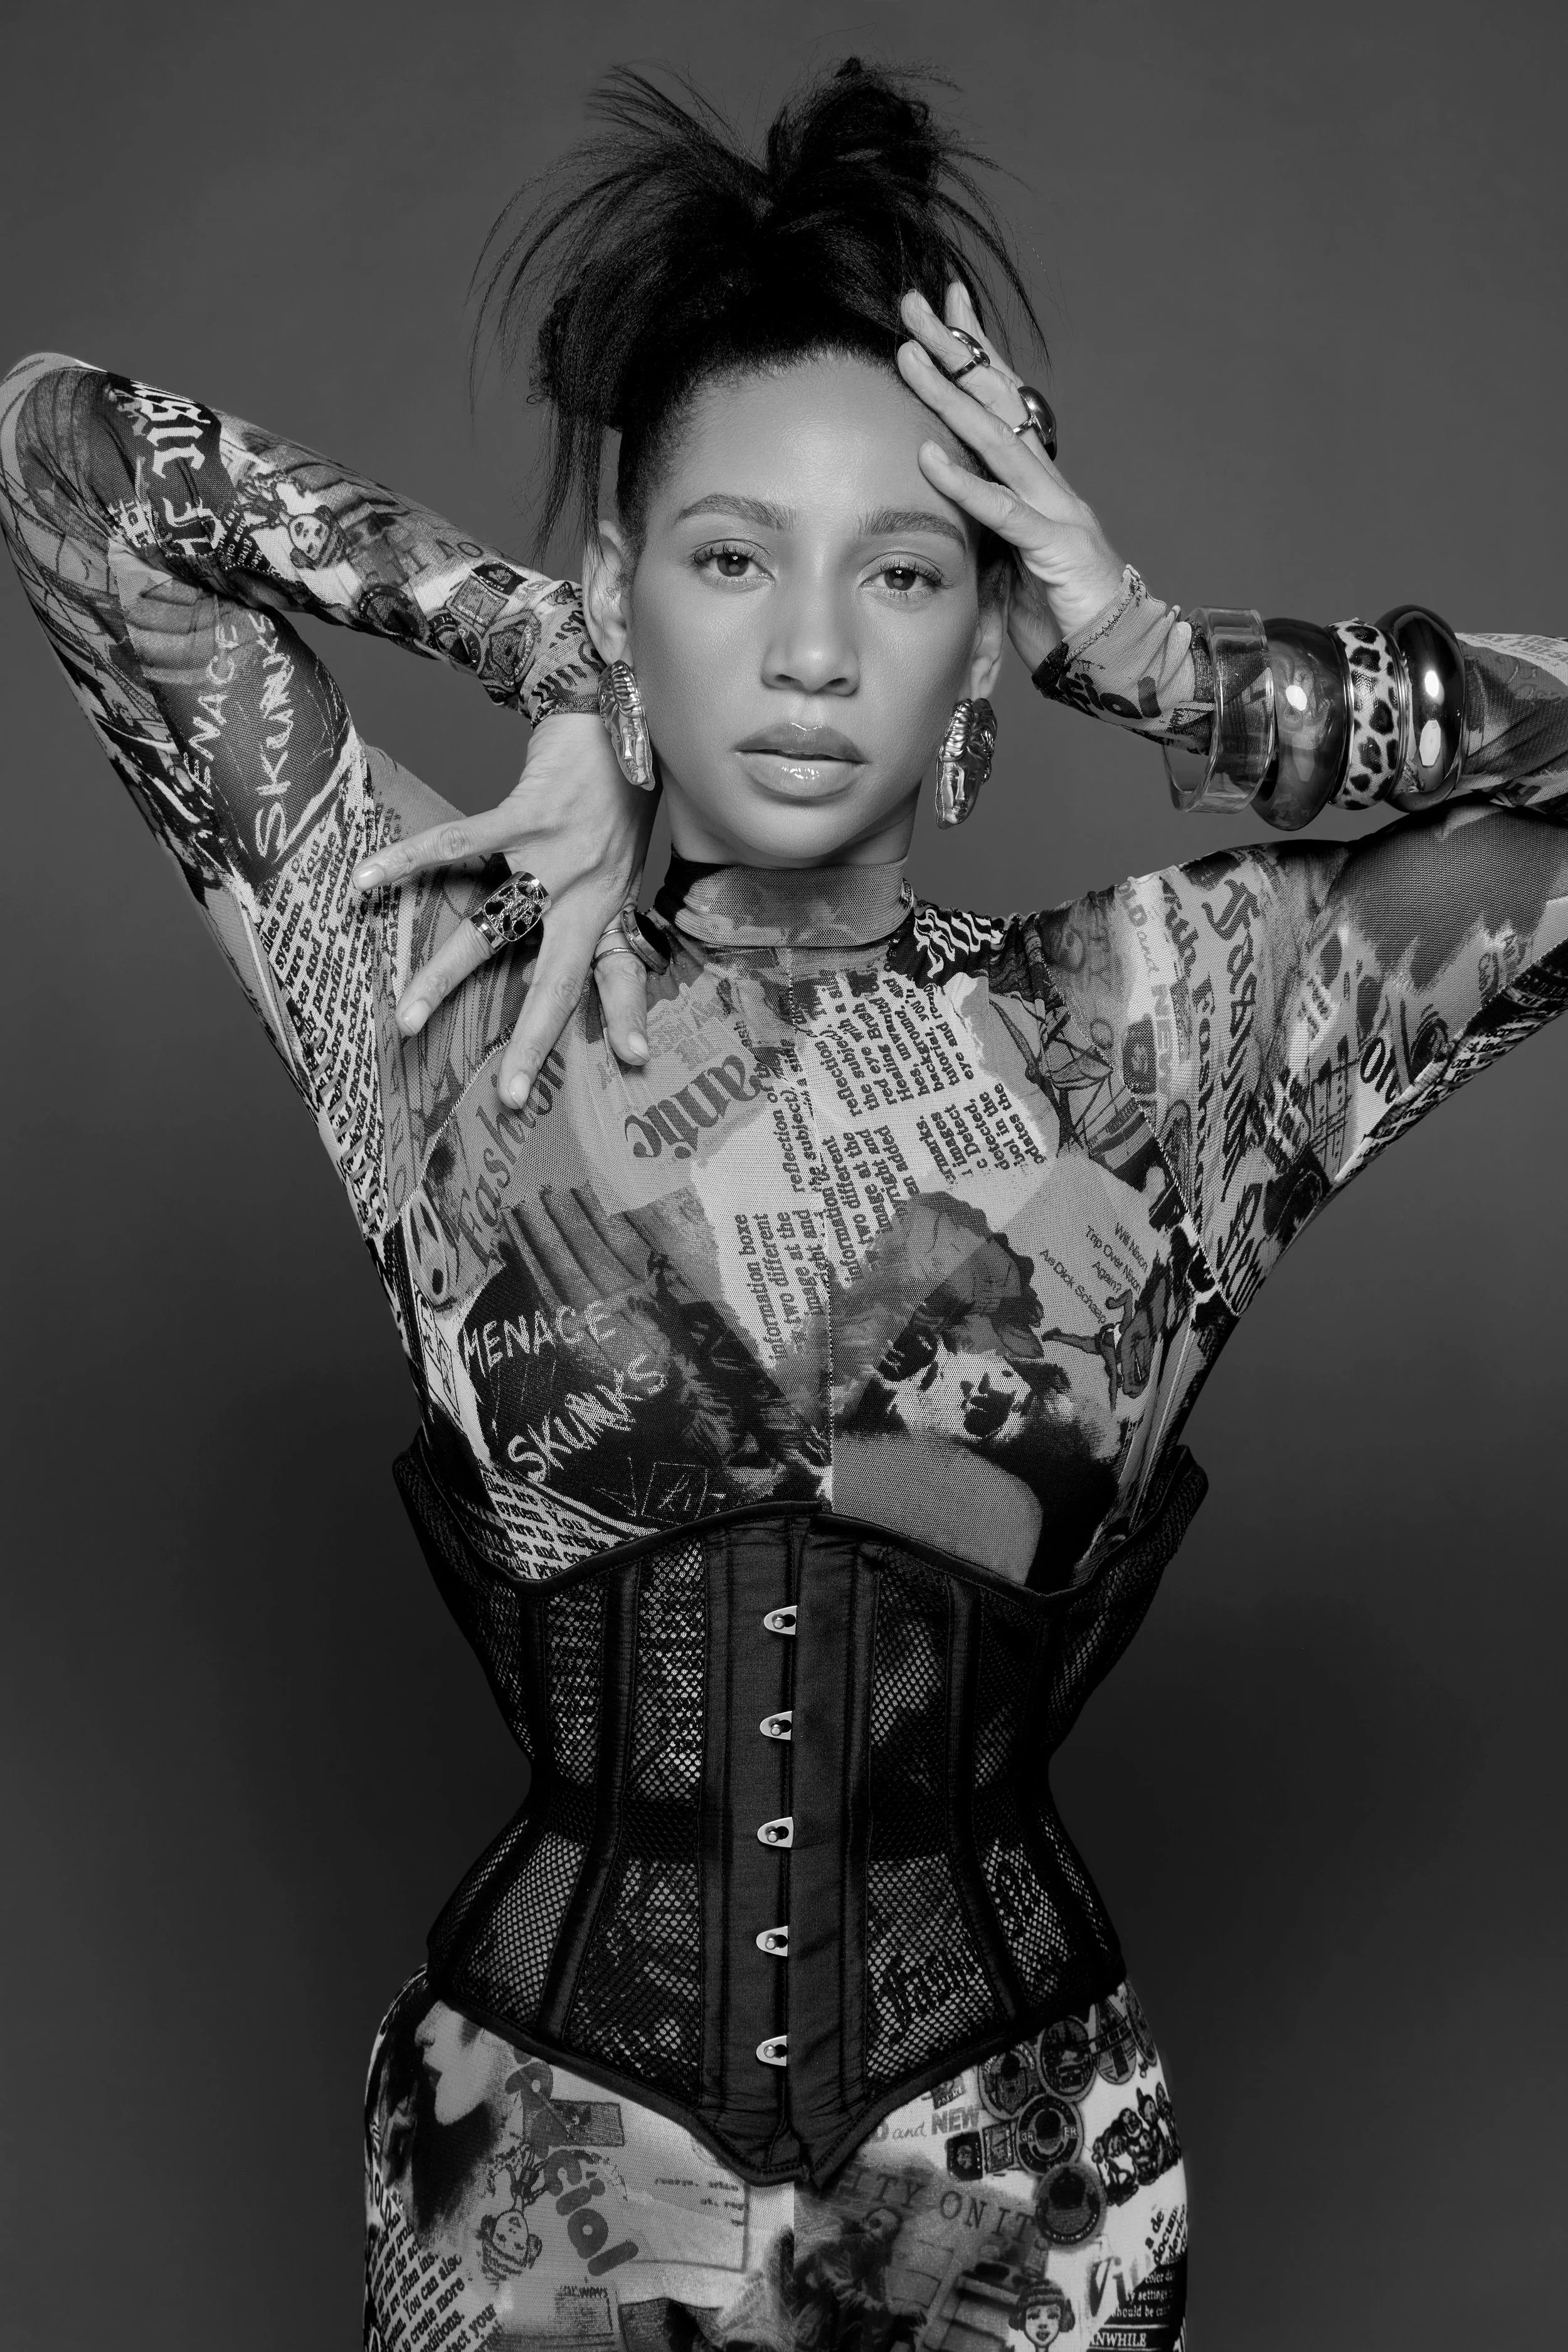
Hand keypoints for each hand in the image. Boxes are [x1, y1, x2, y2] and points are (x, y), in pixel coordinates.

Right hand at [353, 712, 656, 1107]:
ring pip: (494, 929)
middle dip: (529, 1039)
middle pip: (556, 979)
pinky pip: (458, 843)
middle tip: (507, 1093)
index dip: (627, 1016)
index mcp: (612, 906)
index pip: (621, 974)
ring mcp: (556, 855)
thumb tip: (579, 949)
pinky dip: (407, 862)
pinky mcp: (524, 813)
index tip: (631, 1060)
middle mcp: (590, 892)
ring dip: (445, 976)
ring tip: (406, 1016)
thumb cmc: (616, 792)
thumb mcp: (622, 860)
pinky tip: (366, 881)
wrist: (616, 711)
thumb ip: (599, 905)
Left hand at [896, 284, 1125, 670]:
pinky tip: (930, 456)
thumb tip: (944, 507)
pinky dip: (966, 483)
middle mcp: (1048, 484)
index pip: (1001, 405)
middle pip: (997, 401)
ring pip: (995, 440)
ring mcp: (1055, 510)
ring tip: (911, 357)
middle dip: (955, 350)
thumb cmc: (1062, 613)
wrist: (1117, 655)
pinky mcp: (1055, 548)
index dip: (972, 356)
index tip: (938, 314)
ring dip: (950, 396)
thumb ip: (983, 527)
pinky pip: (1004, 510)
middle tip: (914, 304)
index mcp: (1038, 483)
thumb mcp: (1009, 562)